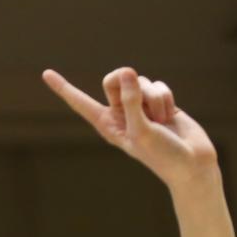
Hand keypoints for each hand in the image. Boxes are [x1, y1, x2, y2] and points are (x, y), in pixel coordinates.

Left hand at [42, 68, 216, 189]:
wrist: (191, 164)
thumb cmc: (162, 154)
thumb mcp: (141, 130)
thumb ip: (131, 101)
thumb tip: (126, 72)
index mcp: (106, 124)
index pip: (80, 102)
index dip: (64, 88)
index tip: (46, 73)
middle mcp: (120, 113)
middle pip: (112, 79)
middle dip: (126, 83)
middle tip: (138, 96)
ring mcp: (140, 106)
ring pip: (141, 81)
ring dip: (154, 99)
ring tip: (160, 121)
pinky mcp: (159, 102)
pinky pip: (159, 85)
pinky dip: (167, 99)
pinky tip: (170, 117)